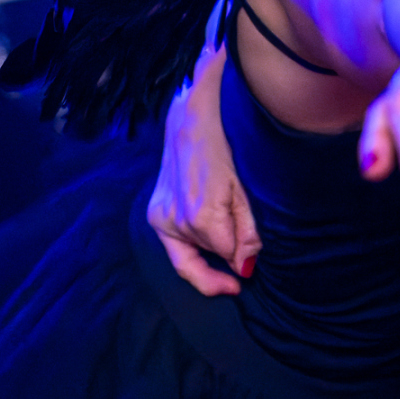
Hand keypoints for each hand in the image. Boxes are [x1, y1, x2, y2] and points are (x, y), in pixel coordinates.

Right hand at [147, 45, 260, 295]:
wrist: (190, 118)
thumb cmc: (224, 147)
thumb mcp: (244, 189)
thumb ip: (246, 230)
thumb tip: (245, 267)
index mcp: (200, 214)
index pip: (224, 253)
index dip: (238, 264)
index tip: (245, 279)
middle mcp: (174, 220)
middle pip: (206, 254)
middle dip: (225, 254)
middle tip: (243, 250)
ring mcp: (159, 217)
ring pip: (189, 250)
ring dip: (209, 247)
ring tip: (226, 224)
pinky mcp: (153, 213)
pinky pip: (174, 244)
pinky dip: (192, 245)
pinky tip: (206, 237)